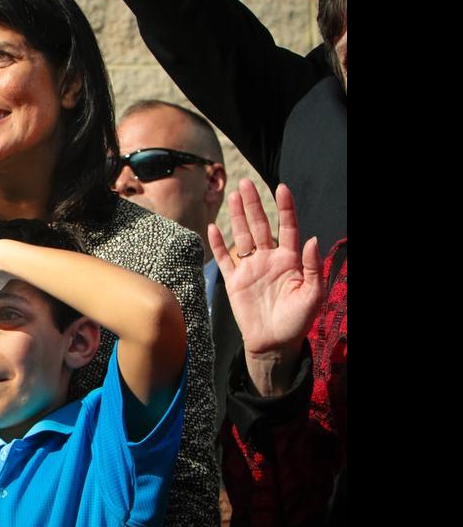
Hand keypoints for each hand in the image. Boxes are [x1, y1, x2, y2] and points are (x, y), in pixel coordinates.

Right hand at [208, 180, 322, 390]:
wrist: (274, 343)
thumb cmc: (297, 321)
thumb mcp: (313, 295)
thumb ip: (312, 267)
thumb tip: (311, 239)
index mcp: (290, 260)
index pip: (287, 227)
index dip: (285, 208)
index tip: (281, 188)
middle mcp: (269, 259)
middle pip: (260, 225)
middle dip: (254, 204)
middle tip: (246, 183)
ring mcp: (251, 268)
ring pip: (242, 236)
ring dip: (238, 216)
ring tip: (233, 196)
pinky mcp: (234, 281)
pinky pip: (224, 259)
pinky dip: (218, 244)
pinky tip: (213, 227)